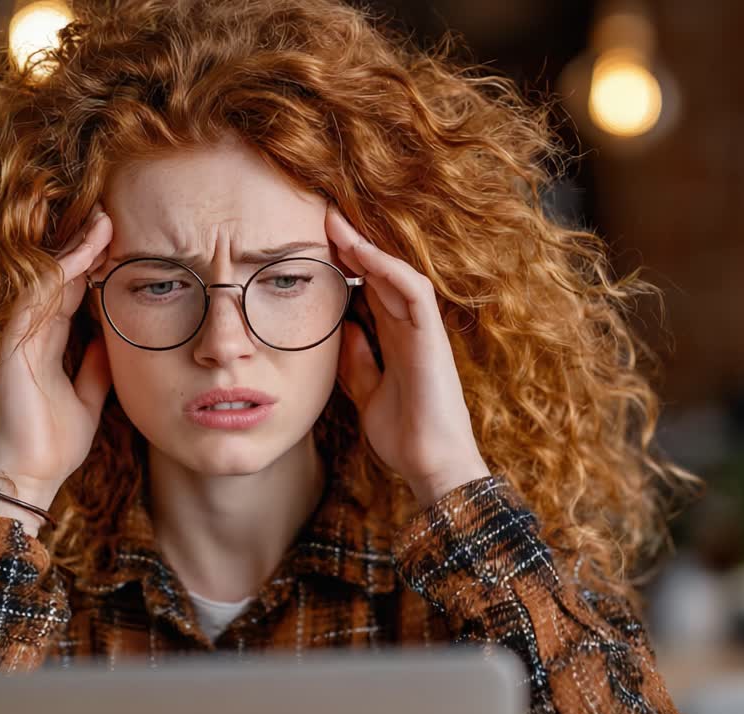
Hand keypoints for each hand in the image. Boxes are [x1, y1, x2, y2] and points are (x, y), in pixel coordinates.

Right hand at [0, 202, 113, 518]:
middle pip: (59, 277)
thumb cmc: (54, 445)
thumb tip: (112, 341)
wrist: (30, 479)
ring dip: (75, 249)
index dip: (92, 264)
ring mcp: (19, 338)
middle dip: (84, 244)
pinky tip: (83, 253)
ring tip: (102, 221)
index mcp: (46, 345)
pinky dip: (60, 272)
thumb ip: (96, 368)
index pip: (70, 292)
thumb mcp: (88, 400)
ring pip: (46, 279)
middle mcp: (30, 335)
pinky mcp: (12, 346)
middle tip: (110, 213)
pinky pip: (35, 297)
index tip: (118, 240)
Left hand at [326, 204, 489, 506]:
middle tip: (319, 216)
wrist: (431, 466)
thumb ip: (357, 361)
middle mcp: (410, 329)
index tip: (311, 244)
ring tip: (334, 223)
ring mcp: (423, 331)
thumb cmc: (405, 436)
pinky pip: (413, 292)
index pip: (367, 290)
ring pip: (395, 273)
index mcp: (396, 340)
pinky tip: (361, 254)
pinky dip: (388, 270)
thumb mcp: (367, 393)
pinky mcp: (432, 338)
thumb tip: (341, 330)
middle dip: (350, 244)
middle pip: (378, 274)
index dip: (343, 264)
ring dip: (365, 247)